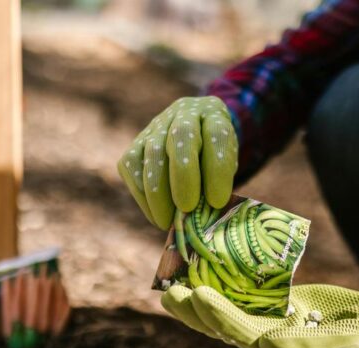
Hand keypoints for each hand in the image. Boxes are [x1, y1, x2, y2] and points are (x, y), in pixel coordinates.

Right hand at [118, 96, 238, 228]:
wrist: (197, 134)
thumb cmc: (215, 157)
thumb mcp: (227, 165)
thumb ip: (218, 183)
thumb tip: (203, 217)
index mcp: (214, 114)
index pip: (217, 135)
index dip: (217, 169)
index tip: (217, 201)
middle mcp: (184, 113)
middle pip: (181, 137)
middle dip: (183, 176)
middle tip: (187, 208)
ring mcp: (156, 126)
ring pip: (152, 154)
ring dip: (158, 193)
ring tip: (168, 222)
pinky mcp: (135, 143)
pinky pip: (131, 167)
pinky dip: (142, 195)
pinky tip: (156, 214)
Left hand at [161, 284, 358, 347]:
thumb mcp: (350, 343)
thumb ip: (312, 347)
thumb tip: (269, 346)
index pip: (247, 337)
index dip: (221, 318)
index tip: (199, 296)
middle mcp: (276, 346)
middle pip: (228, 329)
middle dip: (198, 313)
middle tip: (169, 292)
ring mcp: (276, 328)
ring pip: (230, 317)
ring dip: (201, 304)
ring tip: (172, 287)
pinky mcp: (280, 313)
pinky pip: (246, 303)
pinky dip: (223, 292)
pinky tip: (204, 278)